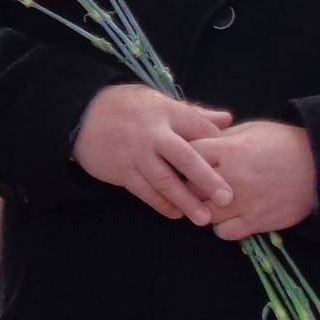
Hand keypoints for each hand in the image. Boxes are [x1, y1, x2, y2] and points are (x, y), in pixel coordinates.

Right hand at [72, 83, 234, 223]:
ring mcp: (135, 153)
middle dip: (207, 179)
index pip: (201, 129)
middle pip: (185, 157)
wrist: (81, 115)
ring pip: (164, 180)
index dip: (220, 147)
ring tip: (203, 218)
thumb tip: (228, 119)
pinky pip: (144, 191)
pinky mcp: (121, 170)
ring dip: (185, 200)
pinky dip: (160, 203)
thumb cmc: (128, 108)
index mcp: (166, 112)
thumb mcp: (159, 101)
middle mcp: (152, 133)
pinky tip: (176, 213)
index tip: (237, 165)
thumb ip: (194, 113)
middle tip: (228, 198)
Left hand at [194, 121, 317, 239]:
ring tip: (213, 203)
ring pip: (203, 214)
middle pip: (189, 187)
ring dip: (205, 209)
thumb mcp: (251, 130)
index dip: (184, 159)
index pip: (188, 156)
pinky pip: (224, 232)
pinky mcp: (257, 221)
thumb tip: (196, 143)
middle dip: (190, 186)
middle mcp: (232, 178)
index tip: (188, 162)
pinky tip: (230, 216)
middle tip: (196, 185)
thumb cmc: (284, 144)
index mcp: (229, 150)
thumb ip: (221, 138)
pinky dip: (223, 226)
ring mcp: (244, 202)